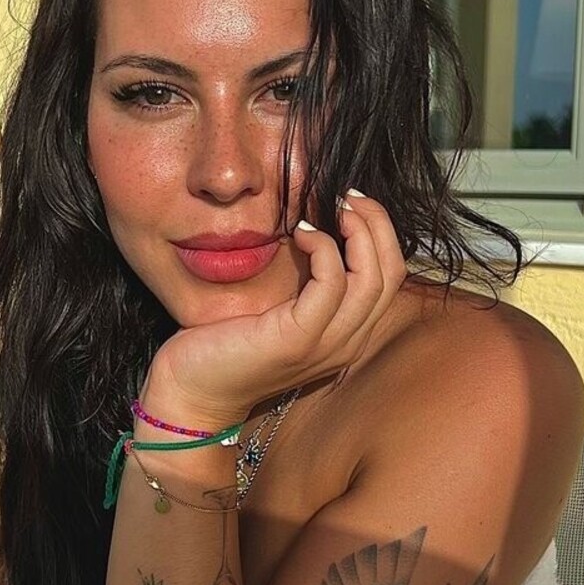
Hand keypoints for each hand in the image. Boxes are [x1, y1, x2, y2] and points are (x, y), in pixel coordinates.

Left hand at [145, 192, 406, 421]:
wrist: (191, 389)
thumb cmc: (228, 342)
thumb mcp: (278, 306)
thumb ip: (305, 279)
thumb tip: (315, 225)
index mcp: (347, 333)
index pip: (390, 277)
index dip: (380, 232)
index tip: (351, 203)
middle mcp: (347, 342)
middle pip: (392, 274)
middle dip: (378, 224)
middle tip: (349, 195)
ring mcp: (326, 344)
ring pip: (373, 279)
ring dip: (359, 231)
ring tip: (335, 205)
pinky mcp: (298, 339)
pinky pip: (332, 285)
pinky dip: (323, 249)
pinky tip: (300, 234)